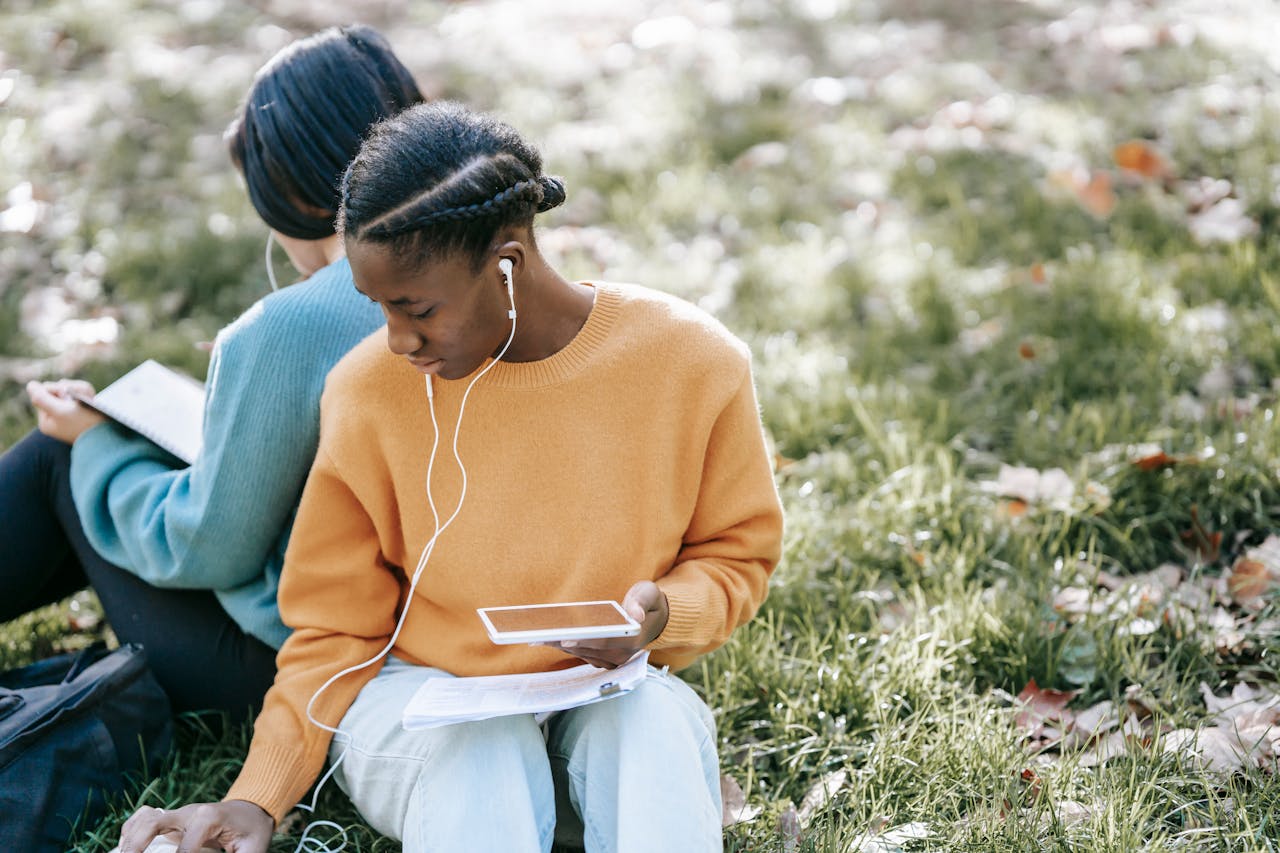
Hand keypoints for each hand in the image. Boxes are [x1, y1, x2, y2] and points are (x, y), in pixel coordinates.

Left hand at [26, 379, 104, 443]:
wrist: (112, 435)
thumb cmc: (86, 424)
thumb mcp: (60, 411)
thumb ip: (41, 398)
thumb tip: (31, 385)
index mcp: (47, 421)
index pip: (43, 393)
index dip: (55, 389)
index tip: (65, 396)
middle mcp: (57, 418)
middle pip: (56, 391)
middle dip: (69, 390)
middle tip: (80, 399)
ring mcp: (71, 414)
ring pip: (70, 389)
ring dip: (81, 390)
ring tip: (90, 398)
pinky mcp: (85, 410)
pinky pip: (82, 393)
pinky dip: (87, 393)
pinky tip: (93, 399)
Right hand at [118, 800, 272, 852]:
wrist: (252, 809)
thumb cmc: (254, 830)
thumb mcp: (254, 848)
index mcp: (209, 818)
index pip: (185, 849)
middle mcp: (190, 812)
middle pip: (153, 822)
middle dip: (136, 846)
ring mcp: (178, 814)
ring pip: (144, 819)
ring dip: (129, 840)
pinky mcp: (172, 819)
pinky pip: (144, 819)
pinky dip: (130, 832)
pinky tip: (123, 848)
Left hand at [549, 581, 667, 668]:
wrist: (654, 618)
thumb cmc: (648, 602)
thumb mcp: (648, 593)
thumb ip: (640, 601)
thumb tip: (635, 614)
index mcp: (633, 639)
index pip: (605, 642)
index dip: (584, 641)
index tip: (565, 640)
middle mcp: (622, 655)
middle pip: (588, 649)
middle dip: (563, 642)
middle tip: (539, 636)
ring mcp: (612, 660)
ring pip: (581, 654)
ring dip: (560, 645)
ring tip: (538, 636)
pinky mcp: (603, 660)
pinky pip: (581, 654)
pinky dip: (566, 646)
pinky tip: (549, 638)